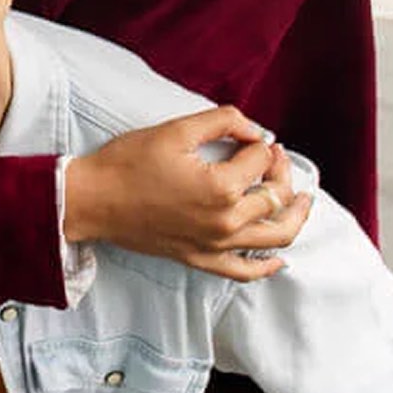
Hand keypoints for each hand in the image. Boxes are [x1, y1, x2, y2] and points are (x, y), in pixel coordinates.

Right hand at [63, 105, 311, 281]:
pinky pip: (246, 271)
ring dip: (294, 216)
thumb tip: (253, 129)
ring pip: (275, 237)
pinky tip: (279, 257)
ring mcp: (215, 245)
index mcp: (222, 187)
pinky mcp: (200, 259)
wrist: (91, 200)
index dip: (259, 143)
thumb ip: (222, 121)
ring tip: (301, 200)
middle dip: (281, 171)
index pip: (260, 160)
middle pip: (275, 196)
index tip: (248, 135)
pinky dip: (268, 266)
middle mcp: (226, 222)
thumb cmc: (127, 163)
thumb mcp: (175, 129)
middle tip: (273, 157)